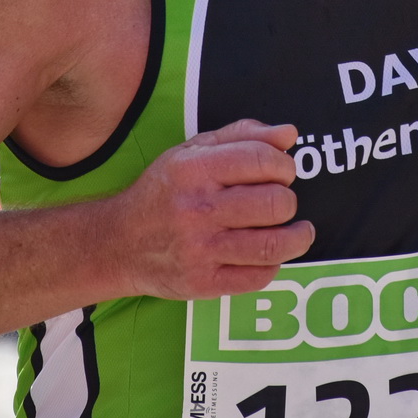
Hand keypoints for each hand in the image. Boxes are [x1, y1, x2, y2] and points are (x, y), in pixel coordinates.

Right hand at [109, 119, 313, 300]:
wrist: (118, 242)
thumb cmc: (164, 191)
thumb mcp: (193, 150)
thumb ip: (243, 136)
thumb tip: (289, 135)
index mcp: (194, 169)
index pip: (261, 160)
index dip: (284, 166)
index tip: (282, 173)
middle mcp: (197, 209)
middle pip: (274, 203)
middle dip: (288, 200)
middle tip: (281, 202)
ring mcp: (200, 250)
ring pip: (272, 245)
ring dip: (297, 237)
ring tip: (299, 231)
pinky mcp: (203, 283)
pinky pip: (258, 277)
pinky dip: (274, 265)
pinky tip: (269, 254)